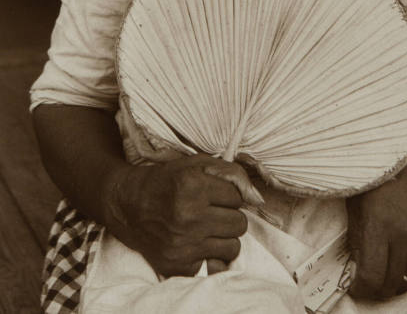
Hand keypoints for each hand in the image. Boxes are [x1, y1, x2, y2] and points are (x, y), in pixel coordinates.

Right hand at [104, 154, 261, 276]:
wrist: (127, 205)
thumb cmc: (165, 181)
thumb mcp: (195, 164)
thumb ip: (230, 173)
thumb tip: (257, 196)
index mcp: (193, 188)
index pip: (237, 198)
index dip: (228, 195)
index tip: (214, 194)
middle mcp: (189, 217)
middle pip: (239, 224)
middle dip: (229, 216)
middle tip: (212, 211)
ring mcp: (183, 245)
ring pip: (232, 247)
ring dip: (224, 237)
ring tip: (207, 227)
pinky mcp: (178, 265)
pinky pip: (214, 265)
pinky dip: (209, 255)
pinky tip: (196, 242)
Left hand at [346, 146, 406, 299]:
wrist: (406, 159)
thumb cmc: (373, 180)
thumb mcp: (355, 207)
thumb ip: (356, 240)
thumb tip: (356, 270)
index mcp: (378, 224)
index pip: (372, 276)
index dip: (362, 288)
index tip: (356, 286)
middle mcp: (403, 232)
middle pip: (391, 282)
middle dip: (377, 286)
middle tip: (368, 278)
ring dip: (395, 272)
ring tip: (385, 258)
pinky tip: (399, 246)